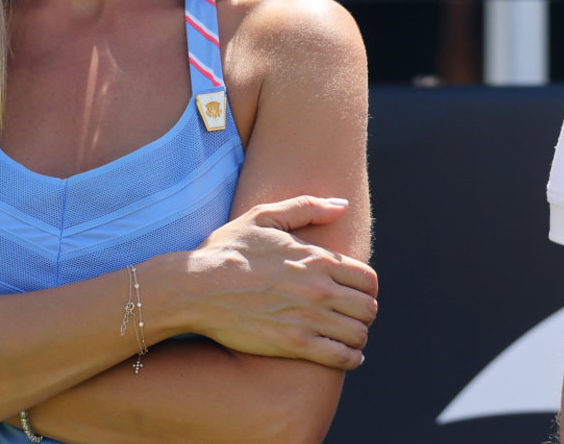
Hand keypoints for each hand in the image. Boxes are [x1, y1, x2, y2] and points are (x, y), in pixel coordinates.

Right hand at [181, 196, 379, 368]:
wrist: (195, 288)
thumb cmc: (227, 250)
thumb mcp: (265, 216)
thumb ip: (308, 207)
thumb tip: (342, 205)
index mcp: (317, 258)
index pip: (368, 278)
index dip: (368, 288)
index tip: (357, 293)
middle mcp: (319, 288)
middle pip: (368, 307)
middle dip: (365, 312)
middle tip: (354, 317)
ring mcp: (307, 317)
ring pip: (358, 333)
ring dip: (359, 336)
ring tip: (350, 337)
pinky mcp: (292, 344)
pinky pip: (339, 357)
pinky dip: (350, 358)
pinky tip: (347, 356)